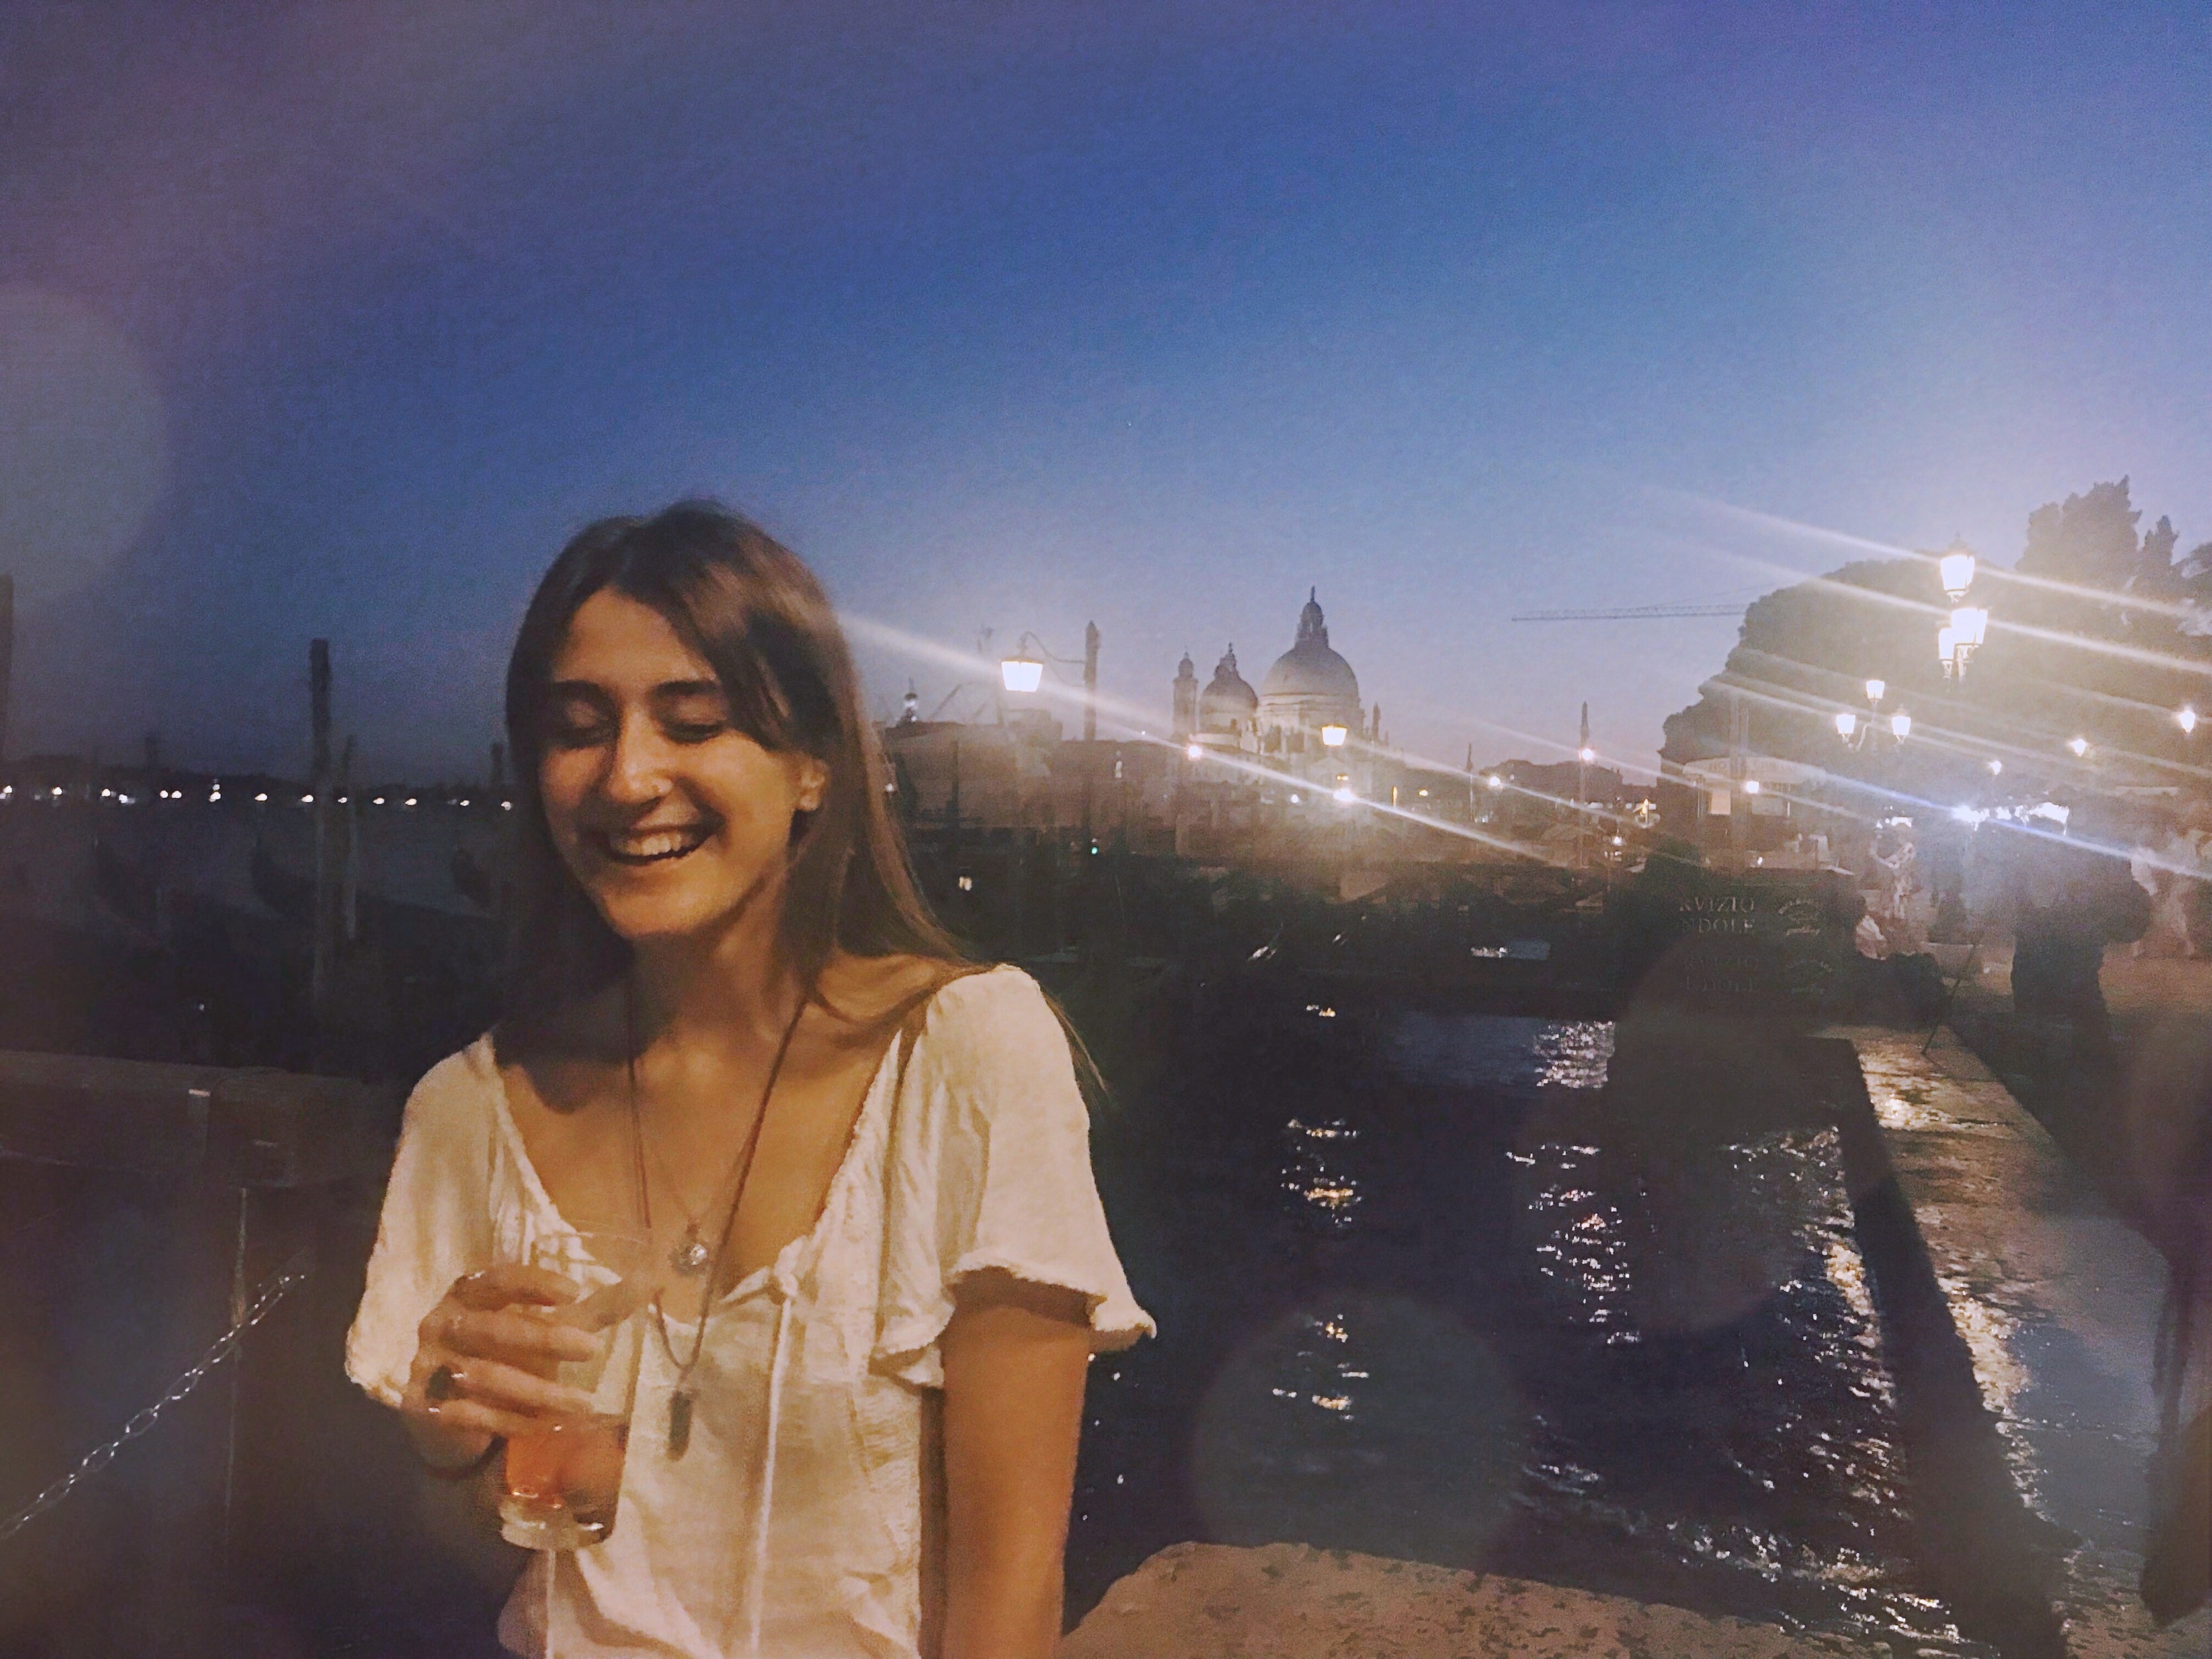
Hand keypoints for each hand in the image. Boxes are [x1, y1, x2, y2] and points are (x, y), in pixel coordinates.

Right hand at [402, 1265, 603, 1460]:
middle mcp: (443, 1322)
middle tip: (592, 1349)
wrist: (449, 1411)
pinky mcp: (423, 1405)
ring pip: (485, 1376)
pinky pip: (472, 1415)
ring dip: (538, 1392)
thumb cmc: (506, 1354)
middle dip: (544, 1339)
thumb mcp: (548, 1326)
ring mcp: (428, 1364)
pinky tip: (548, 1427)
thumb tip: (651, 1280)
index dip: (534, 1284)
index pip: (498, 1279)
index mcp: (470, 1291)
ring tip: (585, 1403)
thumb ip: (593, 1309)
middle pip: (493, 1328)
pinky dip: (512, 1421)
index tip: (575, 1293)